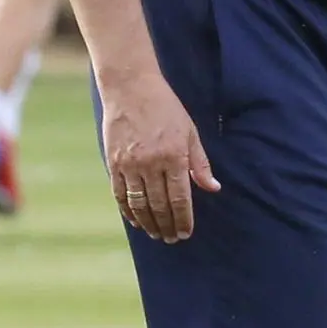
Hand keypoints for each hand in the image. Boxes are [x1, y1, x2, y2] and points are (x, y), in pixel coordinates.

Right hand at [99, 71, 219, 242]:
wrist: (131, 88)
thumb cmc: (166, 108)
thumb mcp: (190, 132)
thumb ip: (200, 163)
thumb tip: (213, 188)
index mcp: (174, 155)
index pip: (179, 198)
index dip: (183, 219)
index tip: (186, 233)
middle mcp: (151, 163)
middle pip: (159, 206)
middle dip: (167, 226)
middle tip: (172, 239)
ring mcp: (129, 164)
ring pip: (139, 204)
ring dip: (149, 224)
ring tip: (157, 234)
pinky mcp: (113, 162)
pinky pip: (120, 195)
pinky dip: (128, 211)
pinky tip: (136, 221)